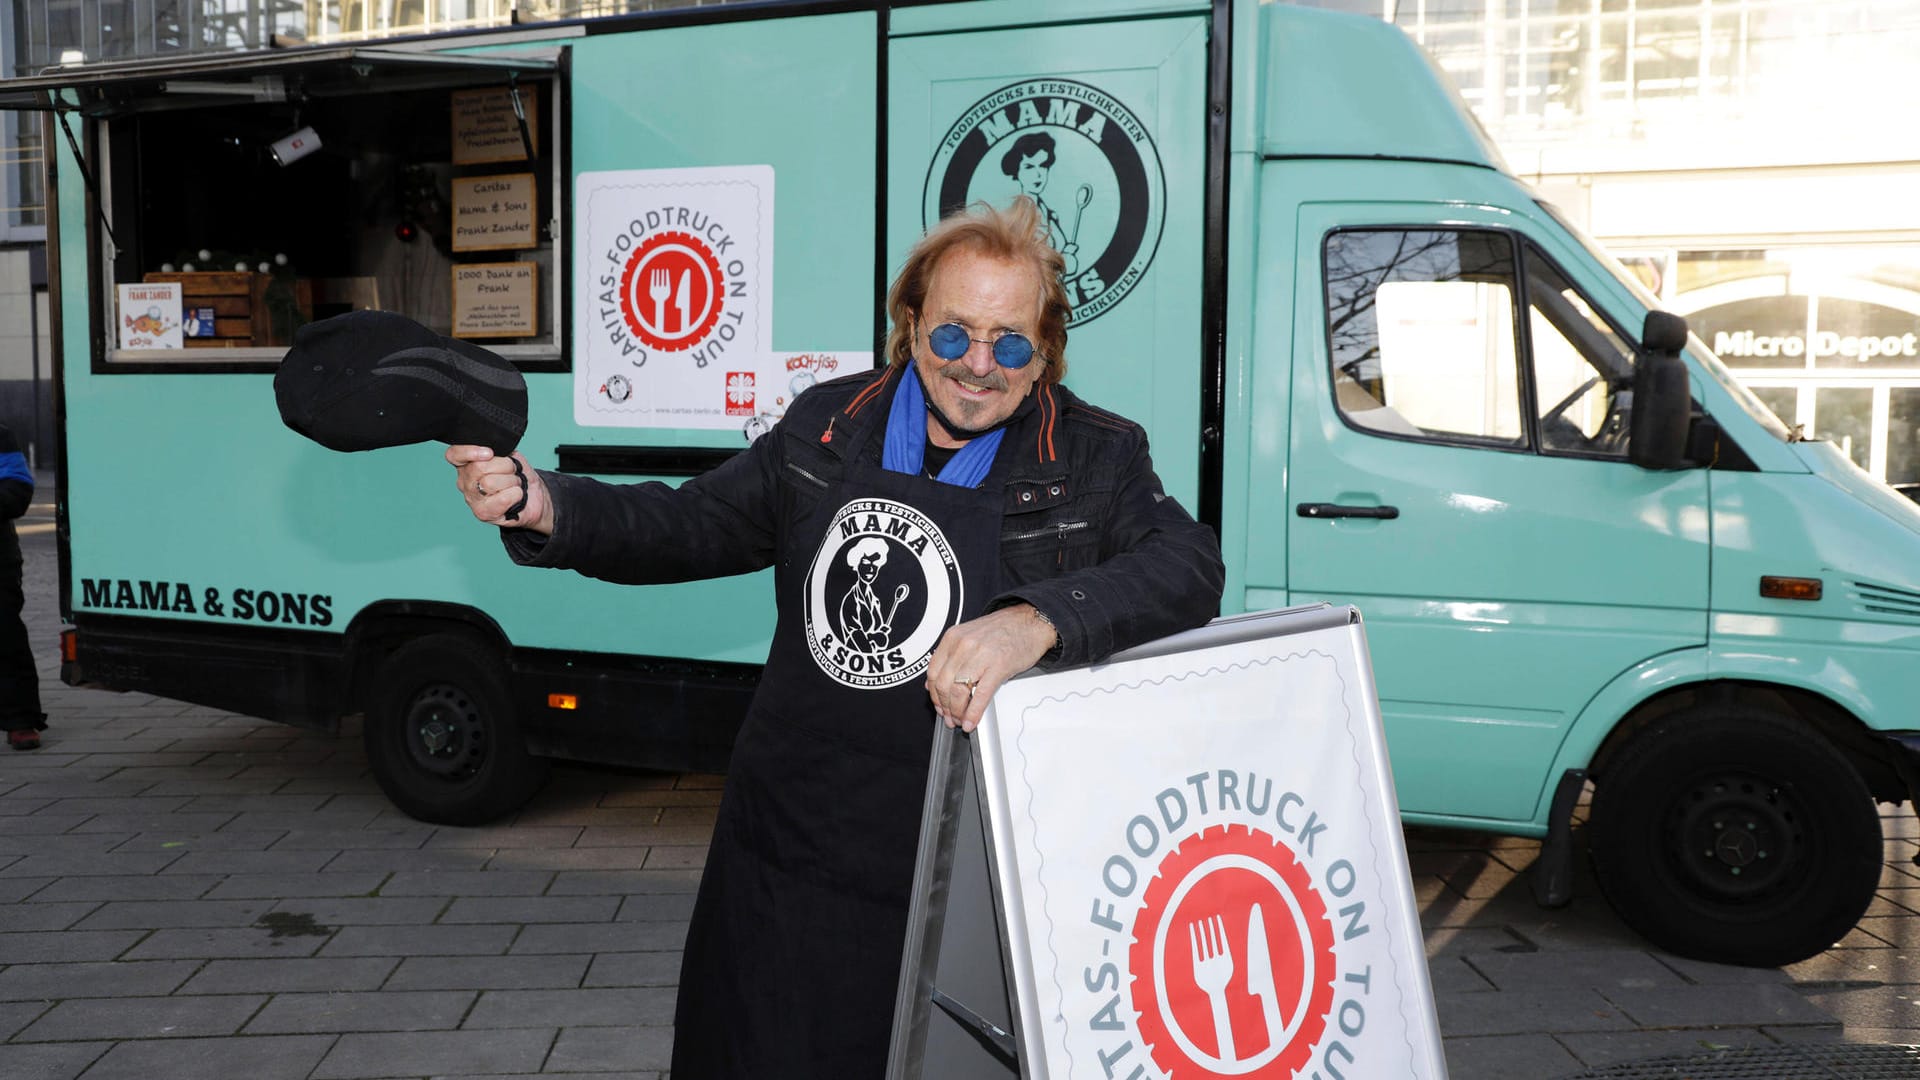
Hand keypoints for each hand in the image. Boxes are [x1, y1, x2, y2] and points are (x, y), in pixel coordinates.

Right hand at [446, 445, 553, 533]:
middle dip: (504, 466)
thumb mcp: (511, 455)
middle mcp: (465, 482)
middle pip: (477, 467)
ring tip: (515, 484)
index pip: (454, 454)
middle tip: (512, 471)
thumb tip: (494, 449)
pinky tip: (516, 496)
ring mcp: (472, 499)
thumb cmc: (519, 476)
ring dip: (511, 481)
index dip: (468, 451)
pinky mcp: (483, 514)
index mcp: (468, 464)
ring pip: (489, 483)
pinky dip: (516, 494)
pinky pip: (502, 499)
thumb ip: (499, 450)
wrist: (535, 496)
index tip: (489, 452)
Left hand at [925, 604, 1058, 732]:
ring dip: (957, 712)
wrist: (1031, 622)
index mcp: (954, 637)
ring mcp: (980, 655)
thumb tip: (936, 682)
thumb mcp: (970, 636)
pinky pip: (980, 695)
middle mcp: (963, 645)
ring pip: (958, 692)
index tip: (939, 705)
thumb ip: (951, 656)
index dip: (934, 695)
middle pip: (943, 685)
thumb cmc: (1004, 629)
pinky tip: (972, 720)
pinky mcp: (998, 666)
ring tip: (961, 720)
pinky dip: (973, 713)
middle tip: (950, 717)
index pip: (933, 672)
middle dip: (945, 707)